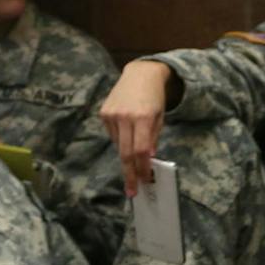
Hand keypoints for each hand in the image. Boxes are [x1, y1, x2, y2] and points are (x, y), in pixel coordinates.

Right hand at [101, 60, 173, 196]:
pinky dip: (121, 140)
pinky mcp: (104, 114)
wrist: (141, 74)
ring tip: (135, 149)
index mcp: (144, 117)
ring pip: (119, 145)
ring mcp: (112, 115)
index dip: (142, 167)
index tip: (143, 181)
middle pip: (126, 153)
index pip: (141, 150)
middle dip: (130, 173)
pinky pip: (113, 135)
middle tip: (132, 190)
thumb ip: (154, 137)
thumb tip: (148, 158)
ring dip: (127, 154)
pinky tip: (127, 131)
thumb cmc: (155, 97)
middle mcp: (126, 117)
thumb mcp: (161, 117)